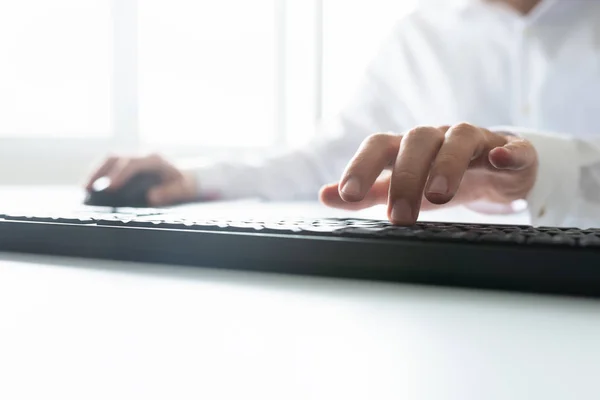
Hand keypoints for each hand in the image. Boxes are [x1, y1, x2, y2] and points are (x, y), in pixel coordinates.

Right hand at [85, 153, 198, 206]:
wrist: (186, 177)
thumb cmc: (184, 184)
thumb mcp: (183, 190)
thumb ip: (170, 193)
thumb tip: (152, 197)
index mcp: (155, 160)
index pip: (133, 164)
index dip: (119, 175)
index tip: (109, 188)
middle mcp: (142, 155)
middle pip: (116, 158)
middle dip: (100, 172)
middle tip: (88, 188)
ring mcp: (134, 157)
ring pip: (110, 159)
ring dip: (95, 172)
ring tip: (84, 188)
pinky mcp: (129, 162)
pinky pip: (110, 164)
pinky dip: (99, 173)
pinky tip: (90, 186)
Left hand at [319, 123, 537, 224]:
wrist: (494, 170)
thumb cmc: (440, 179)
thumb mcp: (401, 187)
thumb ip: (368, 192)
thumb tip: (325, 194)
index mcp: (407, 148)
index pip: (379, 147)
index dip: (362, 166)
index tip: (347, 195)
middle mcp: (438, 138)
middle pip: (417, 142)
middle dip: (405, 177)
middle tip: (399, 216)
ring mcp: (476, 141)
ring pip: (460, 139)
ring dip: (447, 164)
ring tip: (438, 197)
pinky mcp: (511, 151)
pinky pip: (513, 147)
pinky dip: (508, 151)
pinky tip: (501, 159)